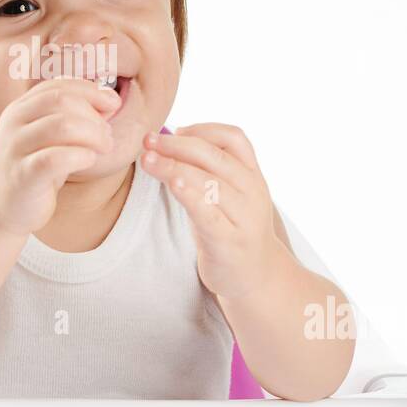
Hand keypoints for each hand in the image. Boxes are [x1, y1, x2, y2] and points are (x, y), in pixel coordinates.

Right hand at [0, 76, 120, 234]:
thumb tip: (110, 100)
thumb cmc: (36, 167)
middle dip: (94, 116)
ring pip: (62, 125)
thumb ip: (74, 116)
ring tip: (104, 148)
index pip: (59, 85)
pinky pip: (56, 158)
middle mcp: (13, 122)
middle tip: (107, 136)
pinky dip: (81, 155)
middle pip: (62, 101)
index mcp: (20, 108)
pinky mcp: (22, 175)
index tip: (113, 104)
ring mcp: (15, 148)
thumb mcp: (52, 137)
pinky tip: (89, 160)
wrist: (4, 206)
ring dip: (93, 135)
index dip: (91, 91)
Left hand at [141, 123, 281, 299]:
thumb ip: (207, 168)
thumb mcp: (228, 193)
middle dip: (177, 145)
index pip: (234, 138)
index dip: (202, 129)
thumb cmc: (233, 228)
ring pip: (208, 182)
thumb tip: (169, 138)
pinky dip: (190, 195)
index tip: (173, 130)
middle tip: (148, 140)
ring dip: (174, 166)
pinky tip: (172, 183)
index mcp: (252, 174)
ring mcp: (243, 217)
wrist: (258, 276)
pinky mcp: (229, 242)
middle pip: (215, 156)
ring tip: (147, 159)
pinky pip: (208, 213)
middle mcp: (252, 191)